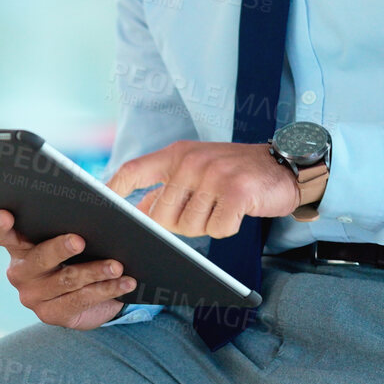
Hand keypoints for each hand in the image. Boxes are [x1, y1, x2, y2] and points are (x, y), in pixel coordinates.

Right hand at [0, 209, 137, 329]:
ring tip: (117, 265)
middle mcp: (20, 271)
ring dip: (95, 271)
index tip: (6, 215)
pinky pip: (81, 300)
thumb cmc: (81, 250)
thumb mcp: (78, 229)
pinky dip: (107, 290)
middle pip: (38, 257)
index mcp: (19, 243)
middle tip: (79, 240)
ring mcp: (33, 296)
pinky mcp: (52, 314)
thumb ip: (82, 211)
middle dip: (59, 248)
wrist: (93, 291)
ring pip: (66, 280)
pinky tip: (125, 282)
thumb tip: (109, 190)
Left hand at [104, 140, 299, 237]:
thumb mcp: (199, 170)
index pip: (135, 171)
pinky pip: (217, 228)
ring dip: (206, 226)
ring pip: (189, 226)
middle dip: (176, 226)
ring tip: (223, 207)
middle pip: (161, 214)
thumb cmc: (237, 173)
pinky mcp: (236, 192)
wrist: (284, 166)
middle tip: (202, 213)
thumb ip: (169, 187)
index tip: (99, 205)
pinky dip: (227, 228)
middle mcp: (192, 162)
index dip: (113, 189)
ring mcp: (214, 175)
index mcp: (178, 155)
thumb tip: (139, 211)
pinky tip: (238, 211)